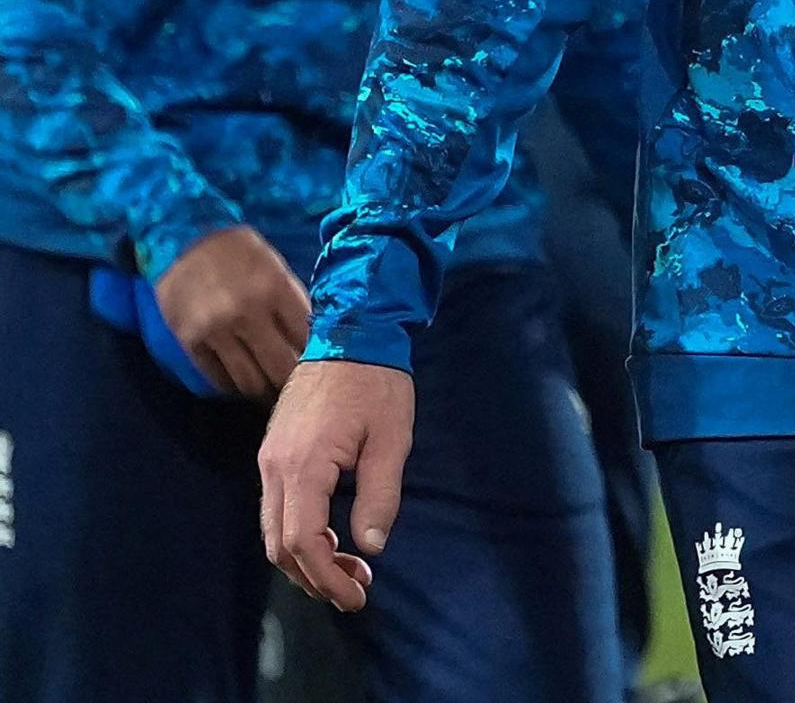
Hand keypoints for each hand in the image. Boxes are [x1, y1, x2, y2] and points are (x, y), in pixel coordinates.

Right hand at [153, 225, 309, 395]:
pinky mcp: (189, 341)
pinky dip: (232, 384)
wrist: (184, 241)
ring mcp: (215, 330)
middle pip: (278, 367)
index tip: (317, 367)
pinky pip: (216, 376)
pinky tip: (241, 381)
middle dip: (290, 381)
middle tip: (295, 388)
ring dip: (262, 390)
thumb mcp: (277, 270)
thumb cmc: (240, 254)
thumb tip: (311, 342)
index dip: (313, 357)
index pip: (305, 340)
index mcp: (275, 290)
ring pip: (248, 379)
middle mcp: (246, 314)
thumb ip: (292, 305)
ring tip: (271, 390)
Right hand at [257, 358, 416, 611]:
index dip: (327, 576)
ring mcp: (268, 460)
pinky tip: (330, 538)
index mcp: (303, 466)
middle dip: (314, 577)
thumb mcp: (392, 440)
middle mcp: (274, 468)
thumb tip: (369, 546)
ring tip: (348, 571)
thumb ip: (379, 495)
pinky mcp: (273, 453)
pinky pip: (275, 509)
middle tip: (355, 590)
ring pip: (272, 530)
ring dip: (305, 559)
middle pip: (279, 545)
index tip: (357, 595)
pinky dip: (297, 534)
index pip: (302, 541)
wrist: (350, 333)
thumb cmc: (378, 385)